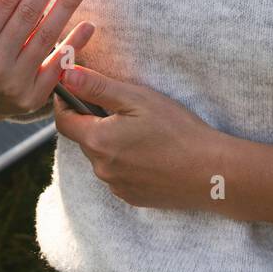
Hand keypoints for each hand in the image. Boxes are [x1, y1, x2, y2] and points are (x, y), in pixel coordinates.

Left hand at [53, 65, 226, 212]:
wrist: (209, 172)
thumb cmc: (176, 130)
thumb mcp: (137, 99)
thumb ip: (97, 87)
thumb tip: (65, 75)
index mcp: (98, 141)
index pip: (63, 121)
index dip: (65, 102)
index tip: (73, 88)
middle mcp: (101, 168)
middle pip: (84, 138)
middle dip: (93, 120)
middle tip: (119, 105)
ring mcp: (116, 186)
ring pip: (101, 157)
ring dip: (110, 141)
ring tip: (140, 129)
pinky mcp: (132, 197)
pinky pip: (117, 174)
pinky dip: (125, 160)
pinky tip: (149, 151)